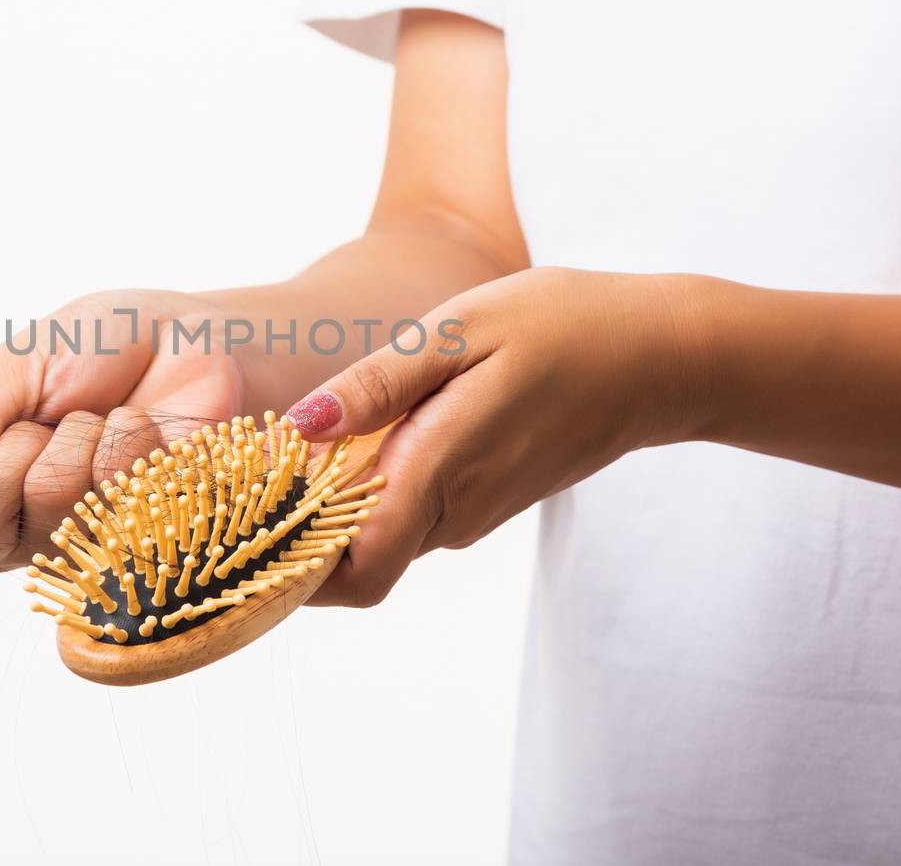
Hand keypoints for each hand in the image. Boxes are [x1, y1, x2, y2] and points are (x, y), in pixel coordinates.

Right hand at [0, 290, 244, 577]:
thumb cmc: (98, 348)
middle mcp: (19, 530)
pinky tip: (148, 428)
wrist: (191, 333)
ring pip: (53, 505)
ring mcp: (85, 543)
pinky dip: (132, 438)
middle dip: (17, 447)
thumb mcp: (15, 370)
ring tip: (107, 415)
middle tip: (52, 413)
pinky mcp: (152, 537)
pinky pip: (122, 496)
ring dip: (81, 435)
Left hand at [286, 267, 698, 606]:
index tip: (240, 521)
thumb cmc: (561, 327)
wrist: (660, 357)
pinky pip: (410, 512)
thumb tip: (297, 428)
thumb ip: (376, 385)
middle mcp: (453, 514)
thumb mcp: (460, 331)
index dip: (288, 566)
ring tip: (291, 447)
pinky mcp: (484, 500)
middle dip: (294, 532)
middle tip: (246, 472)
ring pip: (378, 537)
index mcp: (439, 473)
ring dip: (332, 507)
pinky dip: (372, 490)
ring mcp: (472, 513)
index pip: (349, 573)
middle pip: (352, 561)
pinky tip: (356, 437)